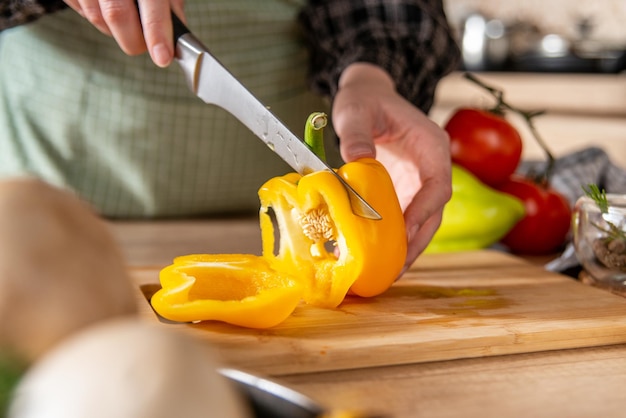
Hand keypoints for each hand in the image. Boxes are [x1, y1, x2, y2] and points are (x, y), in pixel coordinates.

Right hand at [63, 0, 184, 66]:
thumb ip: (170, 6)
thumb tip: (177, 39)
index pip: (151, 4)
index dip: (157, 33)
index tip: (163, 58)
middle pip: (118, 16)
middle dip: (135, 40)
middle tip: (145, 43)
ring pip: (98, 20)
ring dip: (116, 30)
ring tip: (127, 14)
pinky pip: (84, 14)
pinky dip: (99, 19)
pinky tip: (106, 5)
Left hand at [332, 63, 451, 272]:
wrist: (368, 97)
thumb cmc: (365, 101)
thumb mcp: (355, 110)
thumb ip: (356, 133)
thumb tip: (357, 161)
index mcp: (431, 145)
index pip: (438, 183)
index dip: (425, 210)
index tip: (406, 231)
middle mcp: (432, 166)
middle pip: (435, 210)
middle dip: (419, 239)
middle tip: (399, 266)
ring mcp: (420, 180)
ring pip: (425, 219)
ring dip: (411, 246)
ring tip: (392, 272)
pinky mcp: (407, 189)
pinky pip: (408, 217)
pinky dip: (399, 238)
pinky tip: (384, 256)